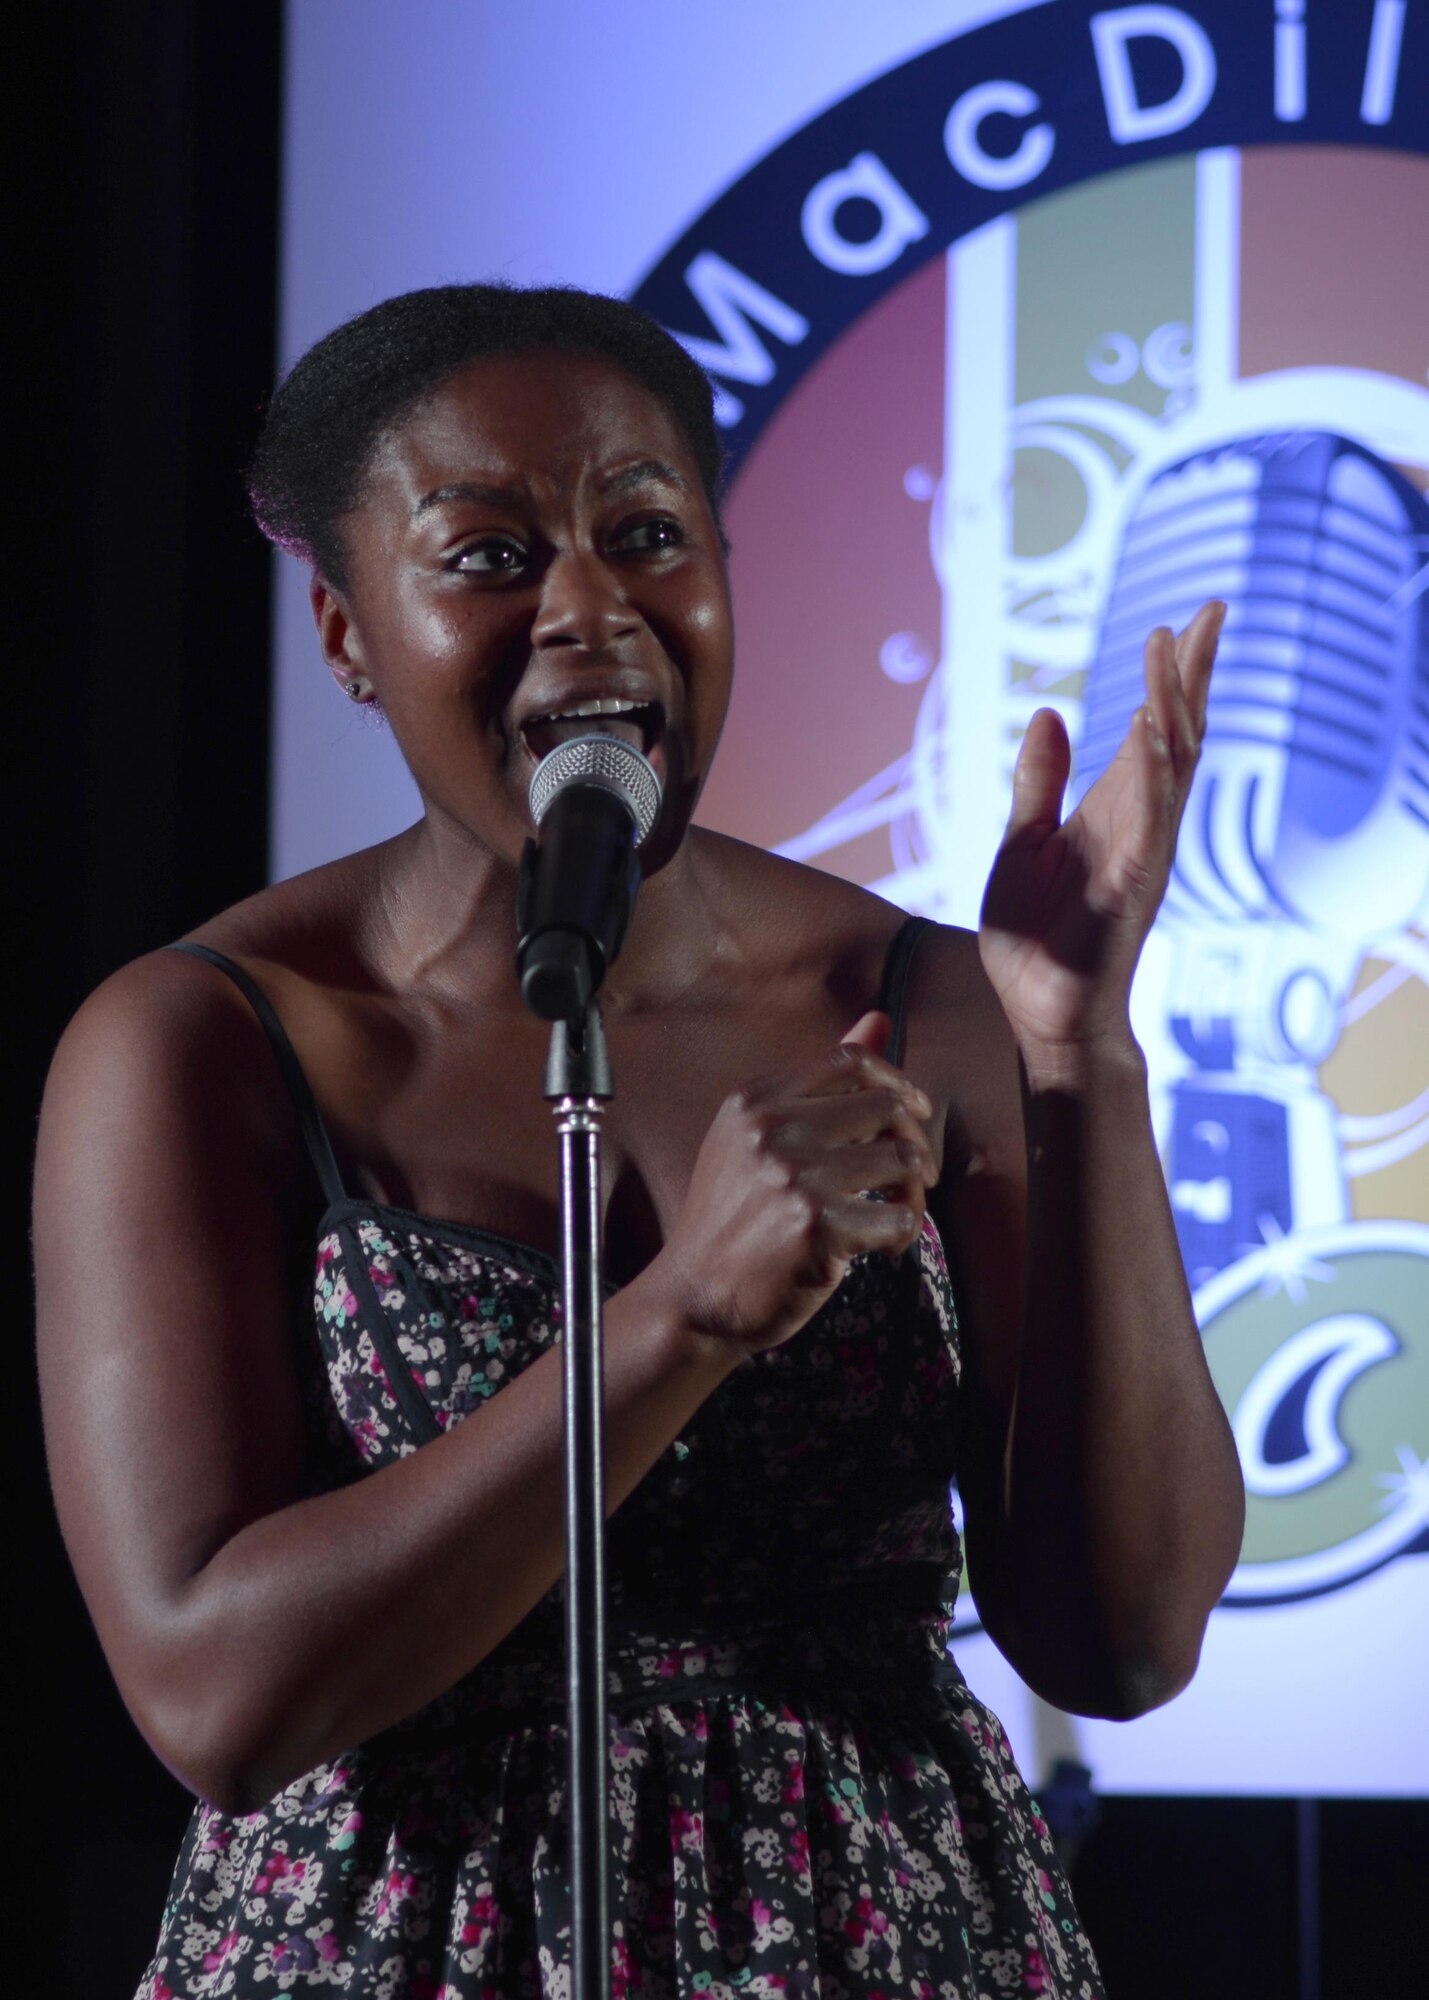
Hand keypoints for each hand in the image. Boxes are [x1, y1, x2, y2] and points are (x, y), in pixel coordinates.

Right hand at [658, 1012, 935, 1354]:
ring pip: (902, 1158)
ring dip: (913, 1193)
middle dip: (913, 1143)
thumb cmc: (734, 1222)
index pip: (850, 1061)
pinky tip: (883, 1250)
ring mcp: (795, 1176)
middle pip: (886, 1105)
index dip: (895, 1082)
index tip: (912, 1114)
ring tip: (894, 1215)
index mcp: (756, 1100)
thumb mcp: (757, 1140)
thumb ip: (820, 1083)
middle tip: (913, 1179)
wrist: (695, 1299)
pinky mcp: (818, 1226)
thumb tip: (880, 1018)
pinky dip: (903, 1235)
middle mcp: (773, 1129)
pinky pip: (900, 1216)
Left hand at [978, 600, 1223, 1068]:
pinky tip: (1151, 726)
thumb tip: (1052, 713)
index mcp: (1114, 809)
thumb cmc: (1034, 936)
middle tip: (1212, 609)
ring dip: (1172, 703)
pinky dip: (1152, 770)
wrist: (1038, 1009)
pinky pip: (1150, 817)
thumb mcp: (1021, 841)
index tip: (1188, 621)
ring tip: (1174, 646)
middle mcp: (1140, 823)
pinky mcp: (1131, 883)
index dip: (1173, 677)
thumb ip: (1039, 781)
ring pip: (1170, 764)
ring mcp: (1143, 851)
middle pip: (1179, 732)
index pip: (1155, 730)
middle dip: (1194, 672)